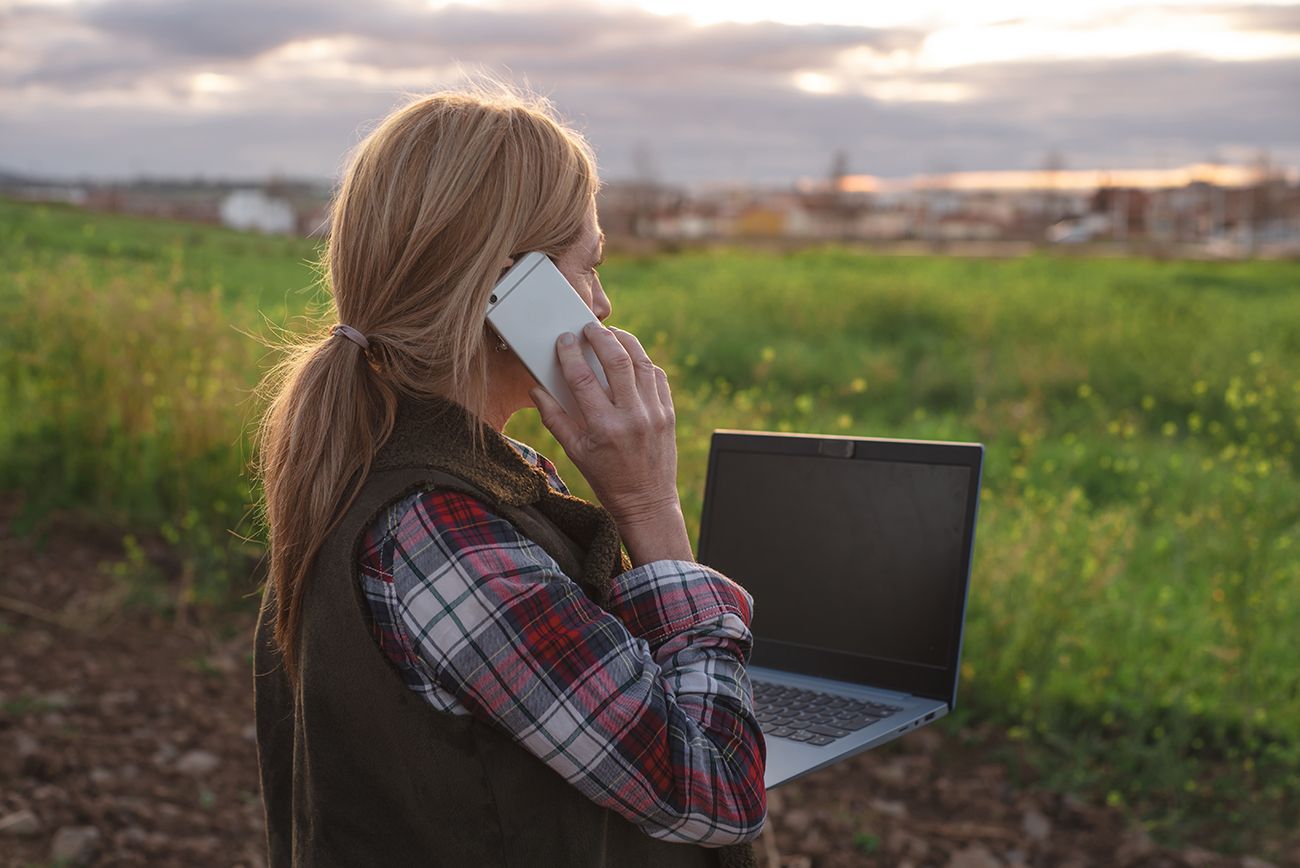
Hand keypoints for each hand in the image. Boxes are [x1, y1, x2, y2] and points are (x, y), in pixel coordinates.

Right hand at [531, 323, 693, 565]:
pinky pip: (658, 377)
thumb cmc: (607, 479)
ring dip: (626, 342)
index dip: (570, 353)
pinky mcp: (669, 414)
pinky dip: (644, 362)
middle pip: (616, 360)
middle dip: (600, 337)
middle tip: (589, 327)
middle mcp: (631, 416)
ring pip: (641, 363)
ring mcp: (654, 413)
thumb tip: (536, 390)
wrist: (647, 502)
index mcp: (603, 426)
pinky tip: (632, 357)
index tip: (565, 339)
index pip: (582, 378)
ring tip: (611, 334)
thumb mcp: (575, 452)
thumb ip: (554, 418)